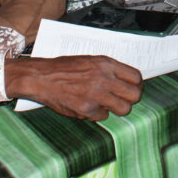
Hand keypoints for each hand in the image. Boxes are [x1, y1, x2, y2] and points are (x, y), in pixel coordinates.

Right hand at [5, 55, 142, 120]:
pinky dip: (97, 114)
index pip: (136, 77)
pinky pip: (103, 117)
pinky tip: (87, 106)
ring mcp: (96, 95)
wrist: (42, 77)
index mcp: (106, 64)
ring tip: (106, 105)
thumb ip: (109, 70)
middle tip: (122, 100)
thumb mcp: (90, 61)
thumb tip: (127, 81)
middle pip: (135, 95)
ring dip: (116, 109)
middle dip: (130, 99)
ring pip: (123, 109)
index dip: (136, 85)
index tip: (132, 89)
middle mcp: (104, 79)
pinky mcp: (87, 109)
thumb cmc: (64, 68)